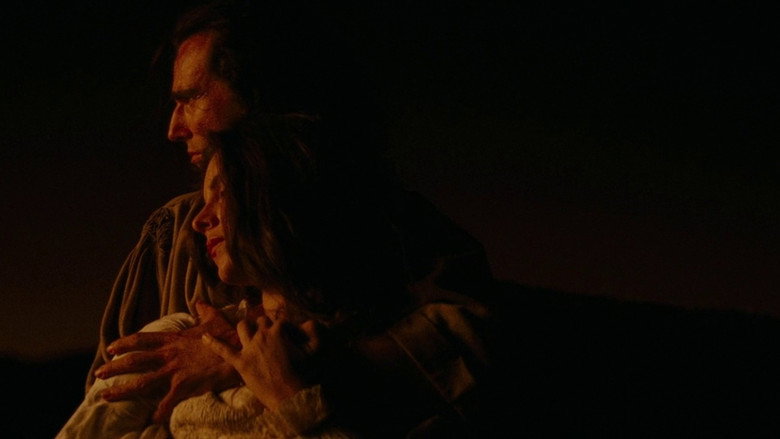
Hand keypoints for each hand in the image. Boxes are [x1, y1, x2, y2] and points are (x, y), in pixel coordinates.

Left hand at [95, 302, 242, 422]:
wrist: (239, 352)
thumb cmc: (228, 337)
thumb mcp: (215, 320)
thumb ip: (204, 311)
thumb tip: (198, 301)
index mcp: (174, 340)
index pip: (143, 340)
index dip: (124, 343)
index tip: (110, 348)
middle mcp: (170, 355)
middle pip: (135, 361)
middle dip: (114, 367)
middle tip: (98, 373)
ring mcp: (175, 370)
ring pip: (142, 382)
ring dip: (122, 390)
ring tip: (104, 395)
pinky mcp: (184, 385)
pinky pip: (168, 401)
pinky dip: (160, 412)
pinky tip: (153, 420)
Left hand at [204, 316, 323, 410]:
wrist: (288, 394)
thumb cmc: (303, 373)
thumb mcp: (315, 348)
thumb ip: (312, 330)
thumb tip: (307, 322)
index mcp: (279, 331)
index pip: (278, 320)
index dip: (282, 325)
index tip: (284, 332)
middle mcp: (263, 336)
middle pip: (260, 321)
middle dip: (264, 324)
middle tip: (267, 332)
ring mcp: (250, 348)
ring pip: (243, 327)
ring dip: (246, 326)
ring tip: (247, 329)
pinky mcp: (241, 362)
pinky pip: (224, 350)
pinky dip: (213, 342)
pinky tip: (204, 337)